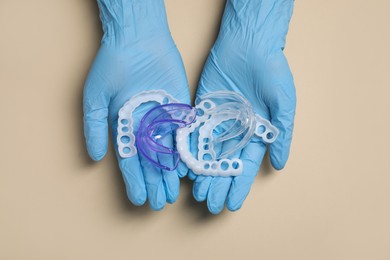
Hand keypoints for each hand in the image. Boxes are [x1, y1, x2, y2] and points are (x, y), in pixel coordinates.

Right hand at [83, 0, 189, 209]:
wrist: (137, 41)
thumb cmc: (112, 66)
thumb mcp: (94, 98)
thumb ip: (95, 128)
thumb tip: (96, 158)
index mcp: (125, 127)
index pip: (129, 160)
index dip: (134, 181)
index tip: (139, 199)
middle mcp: (145, 127)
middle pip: (150, 161)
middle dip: (154, 183)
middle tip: (160, 203)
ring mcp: (163, 119)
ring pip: (167, 153)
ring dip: (169, 174)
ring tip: (172, 194)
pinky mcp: (179, 109)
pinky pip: (182, 135)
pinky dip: (183, 152)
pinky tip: (185, 169)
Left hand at [189, 0, 295, 213]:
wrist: (249, 44)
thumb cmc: (272, 72)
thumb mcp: (284, 104)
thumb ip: (281, 135)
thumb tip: (280, 165)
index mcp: (256, 133)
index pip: (246, 166)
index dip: (239, 186)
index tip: (232, 205)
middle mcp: (235, 130)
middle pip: (225, 164)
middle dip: (218, 185)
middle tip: (209, 204)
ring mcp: (217, 121)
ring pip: (207, 152)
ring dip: (203, 173)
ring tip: (197, 192)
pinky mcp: (202, 109)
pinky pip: (194, 132)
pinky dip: (190, 149)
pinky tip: (186, 166)